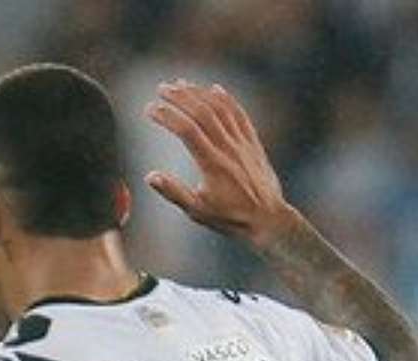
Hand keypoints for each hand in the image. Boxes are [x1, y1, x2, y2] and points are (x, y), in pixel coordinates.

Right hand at [145, 81, 294, 248]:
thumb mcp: (197, 211)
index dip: (166, 116)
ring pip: (220, 108)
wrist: (267, 218)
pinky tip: (214, 89)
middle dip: (180, 97)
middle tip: (162, 88)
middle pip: (202, 112)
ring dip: (199, 93)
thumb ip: (173, 192)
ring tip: (181, 84)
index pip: (186, 130)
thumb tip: (150, 177)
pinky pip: (239, 114)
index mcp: (211, 164)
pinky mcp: (252, 142)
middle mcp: (227, 148)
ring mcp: (242, 142)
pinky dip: (226, 99)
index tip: (149, 109)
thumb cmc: (230, 218)